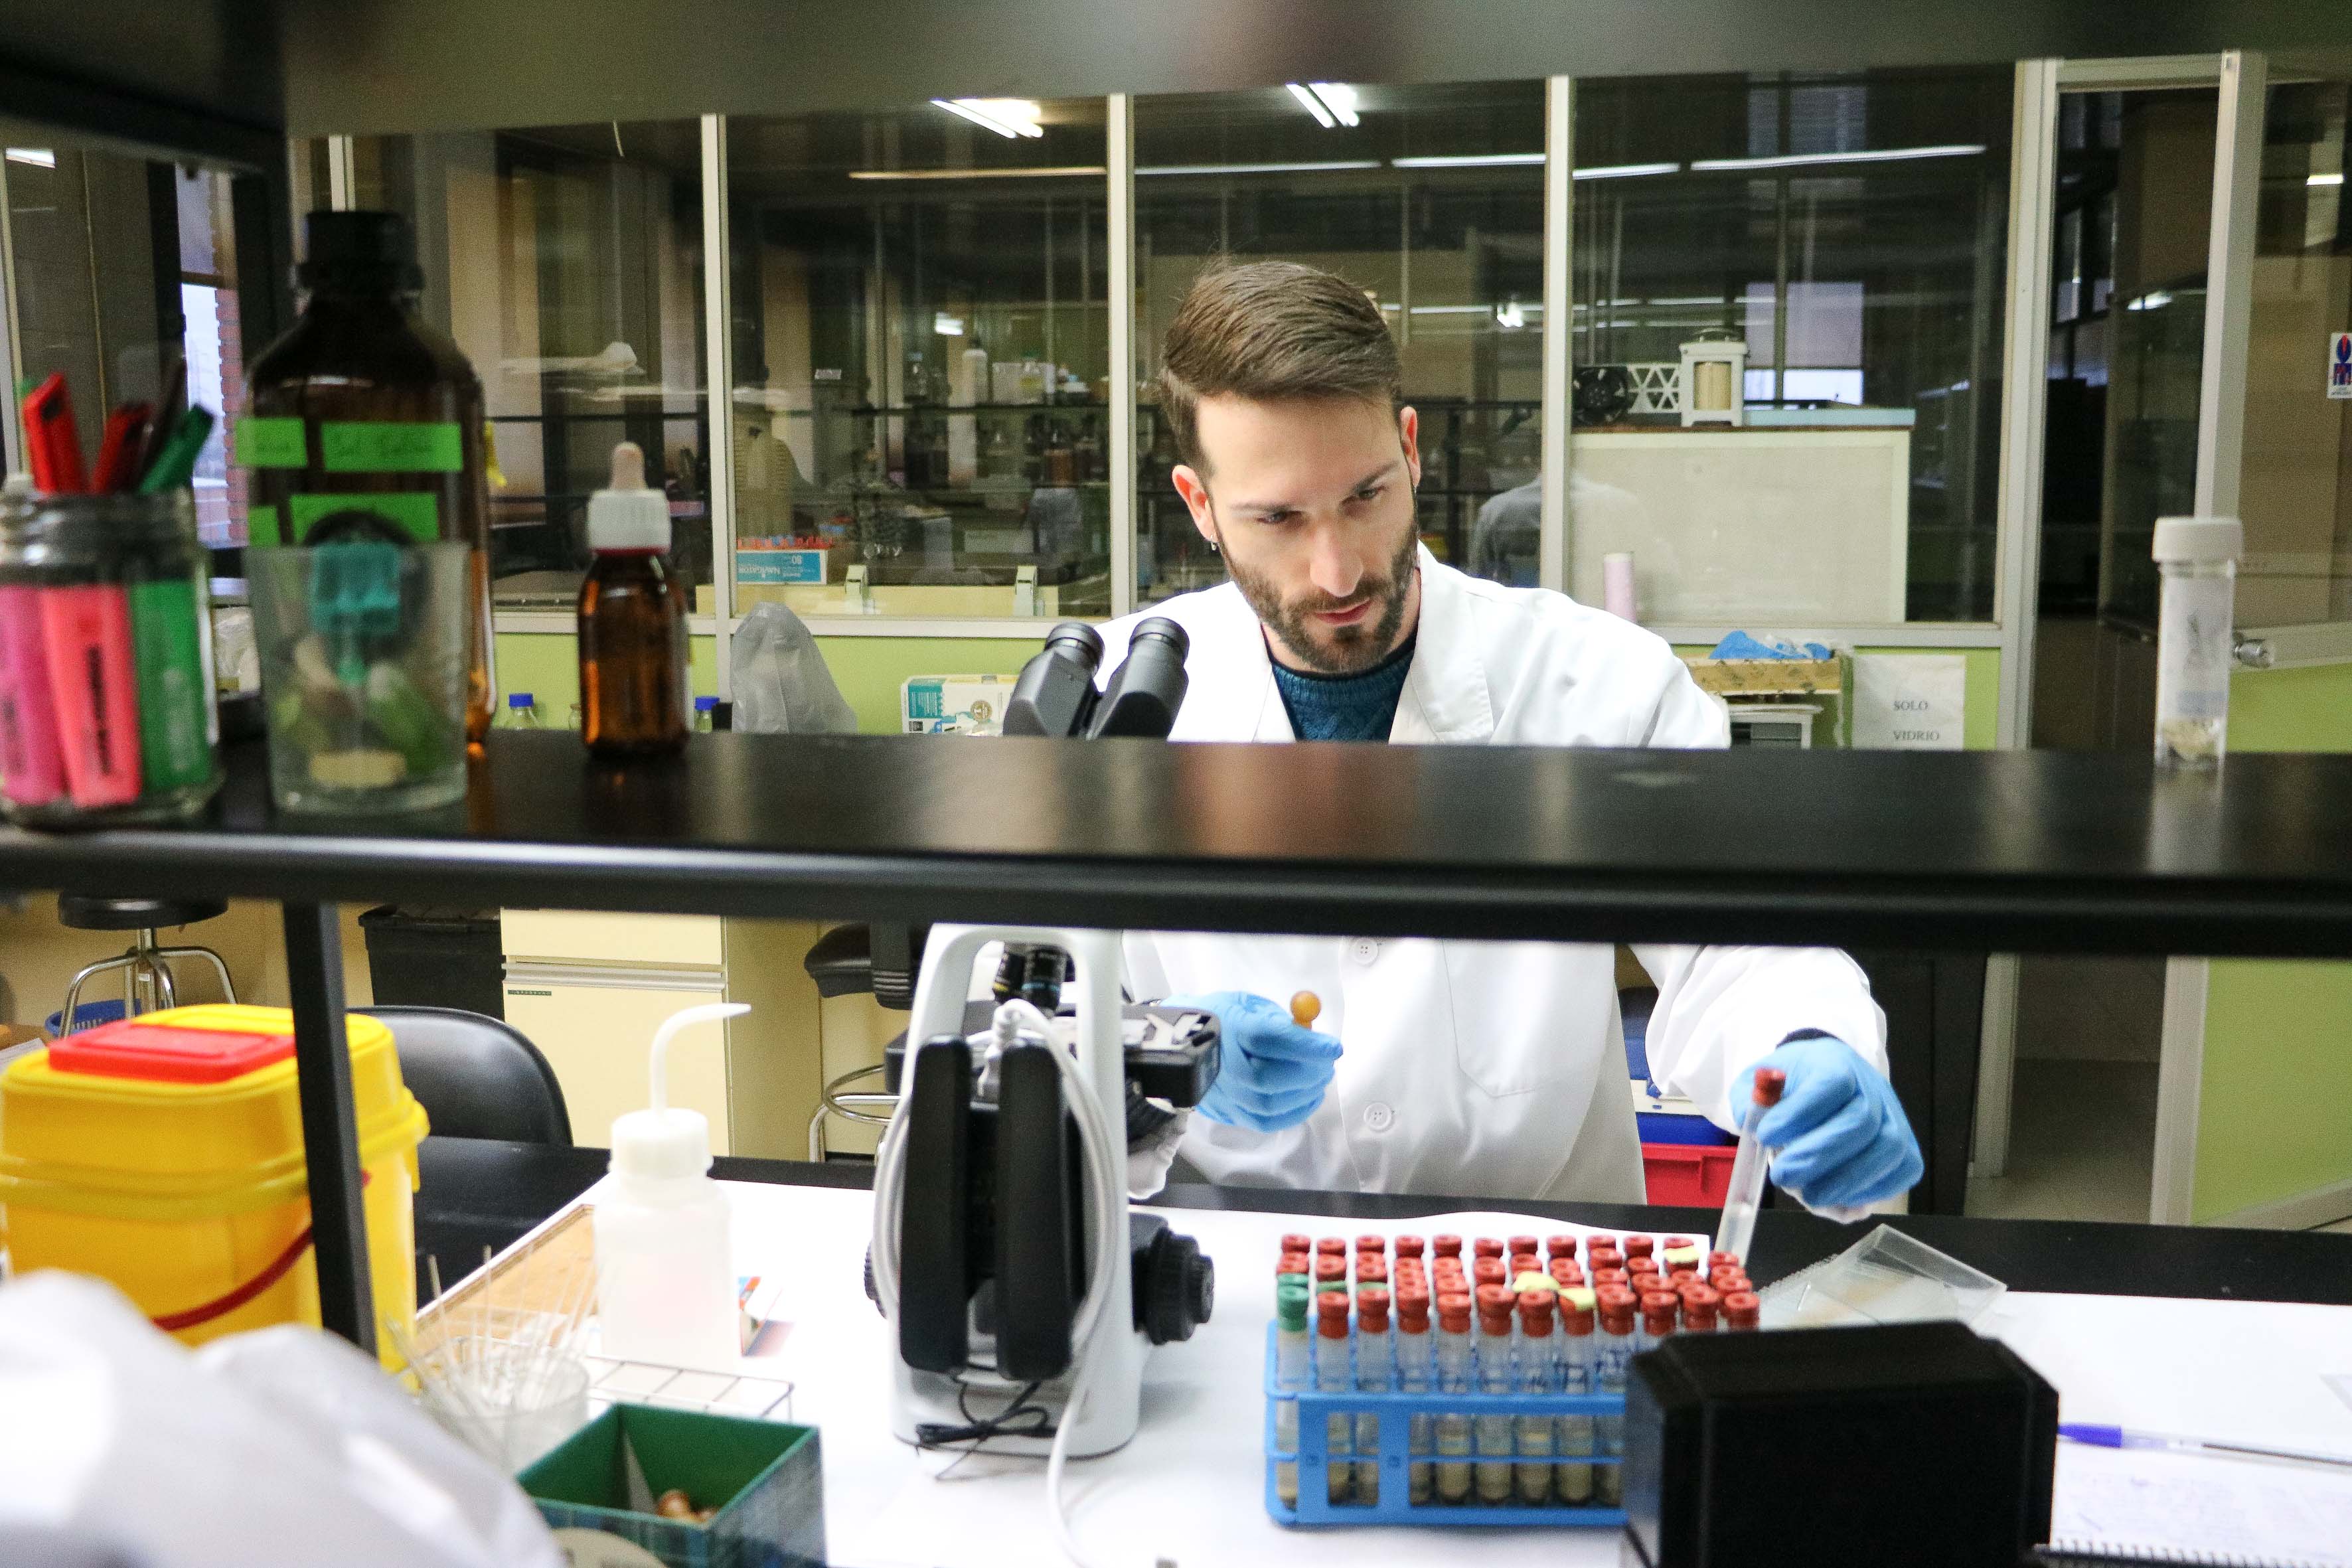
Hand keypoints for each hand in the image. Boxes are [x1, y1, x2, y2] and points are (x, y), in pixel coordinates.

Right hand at [1165, 991, 1341, 1132]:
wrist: (1177, 1043)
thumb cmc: (1220, 1018)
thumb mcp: (1247, 1005)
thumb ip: (1278, 1021)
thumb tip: (1311, 1036)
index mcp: (1227, 1029)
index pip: (1269, 1040)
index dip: (1306, 1046)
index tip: (1334, 1047)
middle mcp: (1222, 1065)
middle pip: (1270, 1077)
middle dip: (1309, 1072)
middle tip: (1328, 1063)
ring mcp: (1223, 1093)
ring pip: (1269, 1104)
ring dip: (1305, 1093)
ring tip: (1320, 1079)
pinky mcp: (1227, 1112)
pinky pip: (1265, 1121)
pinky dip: (1294, 1112)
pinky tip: (1308, 1097)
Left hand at [1734, 1034, 1921, 1210]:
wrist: (1826, 1080)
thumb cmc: (1791, 1087)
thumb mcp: (1759, 1083)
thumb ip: (1751, 1105)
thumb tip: (1754, 1132)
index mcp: (1835, 1063)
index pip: (1830, 1084)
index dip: (1800, 1114)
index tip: (1764, 1136)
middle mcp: (1873, 1088)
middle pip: (1861, 1122)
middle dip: (1819, 1156)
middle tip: (1783, 1176)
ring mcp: (1895, 1118)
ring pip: (1889, 1149)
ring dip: (1847, 1181)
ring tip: (1809, 1196)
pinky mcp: (1907, 1147)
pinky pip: (1902, 1172)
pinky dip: (1872, 1191)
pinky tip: (1839, 1199)